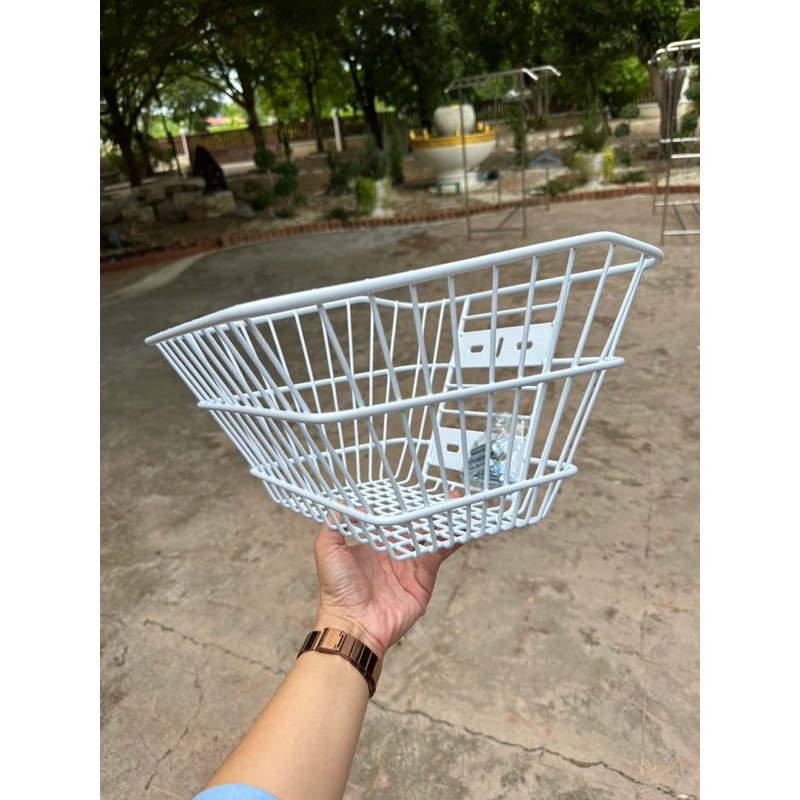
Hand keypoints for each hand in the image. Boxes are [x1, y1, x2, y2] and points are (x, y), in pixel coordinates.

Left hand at [313, 501, 461, 658]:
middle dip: (429, 512)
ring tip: (457, 506)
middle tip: (445, 493)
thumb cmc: (336, 590)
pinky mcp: (422, 582)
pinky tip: (458, 529)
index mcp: (373, 546)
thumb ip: (335, 524)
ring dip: (443, 524)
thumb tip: (354, 504)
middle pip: (415, 528)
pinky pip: (437, 558)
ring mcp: (409, 568)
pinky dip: (449, 543)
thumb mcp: (327, 550)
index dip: (402, 507)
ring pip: (430, 540)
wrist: (352, 624)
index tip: (413, 490)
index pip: (391, 521)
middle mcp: (393, 555)